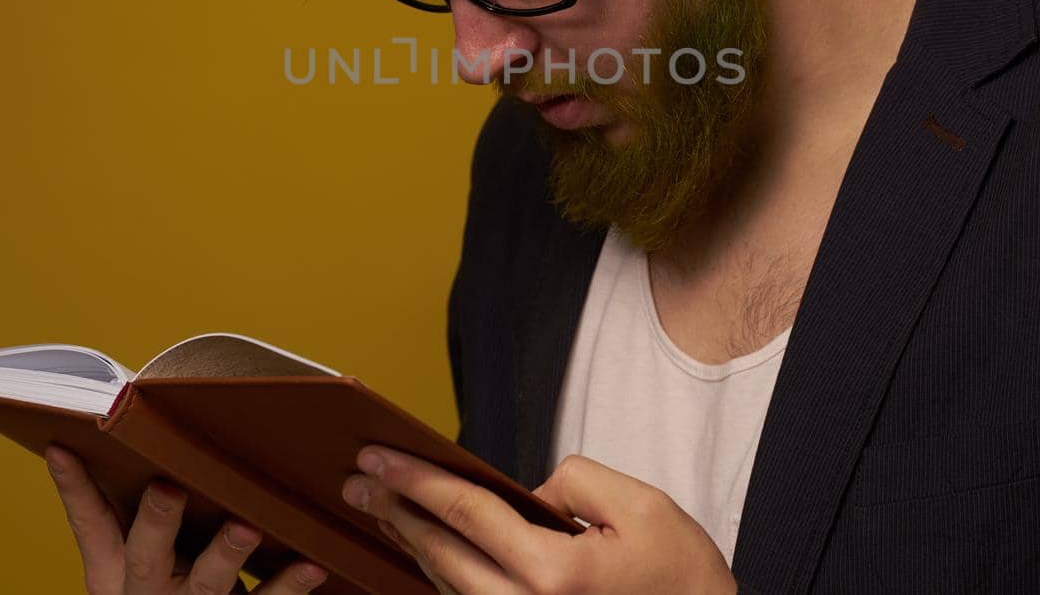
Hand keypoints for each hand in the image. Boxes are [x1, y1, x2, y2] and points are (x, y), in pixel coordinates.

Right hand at [45, 444, 330, 594]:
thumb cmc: (168, 587)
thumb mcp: (130, 563)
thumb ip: (123, 511)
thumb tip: (100, 437)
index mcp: (117, 573)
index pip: (91, 525)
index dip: (74, 488)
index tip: (64, 446)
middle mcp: (150, 593)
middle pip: (146, 559)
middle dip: (156, 524)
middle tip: (167, 489)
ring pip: (207, 584)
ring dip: (224, 554)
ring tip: (245, 527)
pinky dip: (290, 585)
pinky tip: (312, 563)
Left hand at [340, 448, 736, 594]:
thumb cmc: (681, 576)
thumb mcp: (640, 504)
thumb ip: (573, 482)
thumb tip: (528, 494)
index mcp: (554, 575)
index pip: (467, 514)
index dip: (416, 481)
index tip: (378, 457)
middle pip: (442, 555)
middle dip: (396, 512)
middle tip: (358, 480)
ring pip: (448, 587)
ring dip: (412, 544)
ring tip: (384, 508)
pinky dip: (442, 575)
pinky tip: (427, 550)